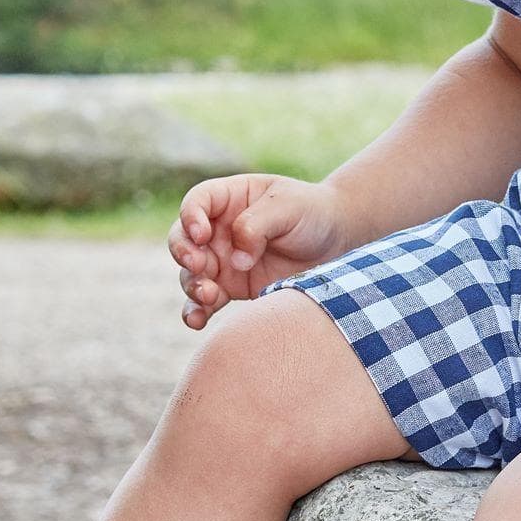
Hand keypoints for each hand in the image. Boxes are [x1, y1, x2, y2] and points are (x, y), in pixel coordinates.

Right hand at [167, 175, 349, 328]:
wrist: (337, 243)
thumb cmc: (311, 213)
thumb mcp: (288, 206)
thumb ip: (256, 225)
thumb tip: (235, 261)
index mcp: (229, 198)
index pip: (196, 203)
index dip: (191, 218)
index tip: (203, 235)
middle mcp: (218, 230)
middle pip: (183, 240)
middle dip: (184, 253)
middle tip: (199, 265)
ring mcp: (222, 260)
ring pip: (191, 274)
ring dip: (193, 286)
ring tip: (209, 295)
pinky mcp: (232, 288)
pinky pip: (205, 302)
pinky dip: (197, 312)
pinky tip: (197, 321)